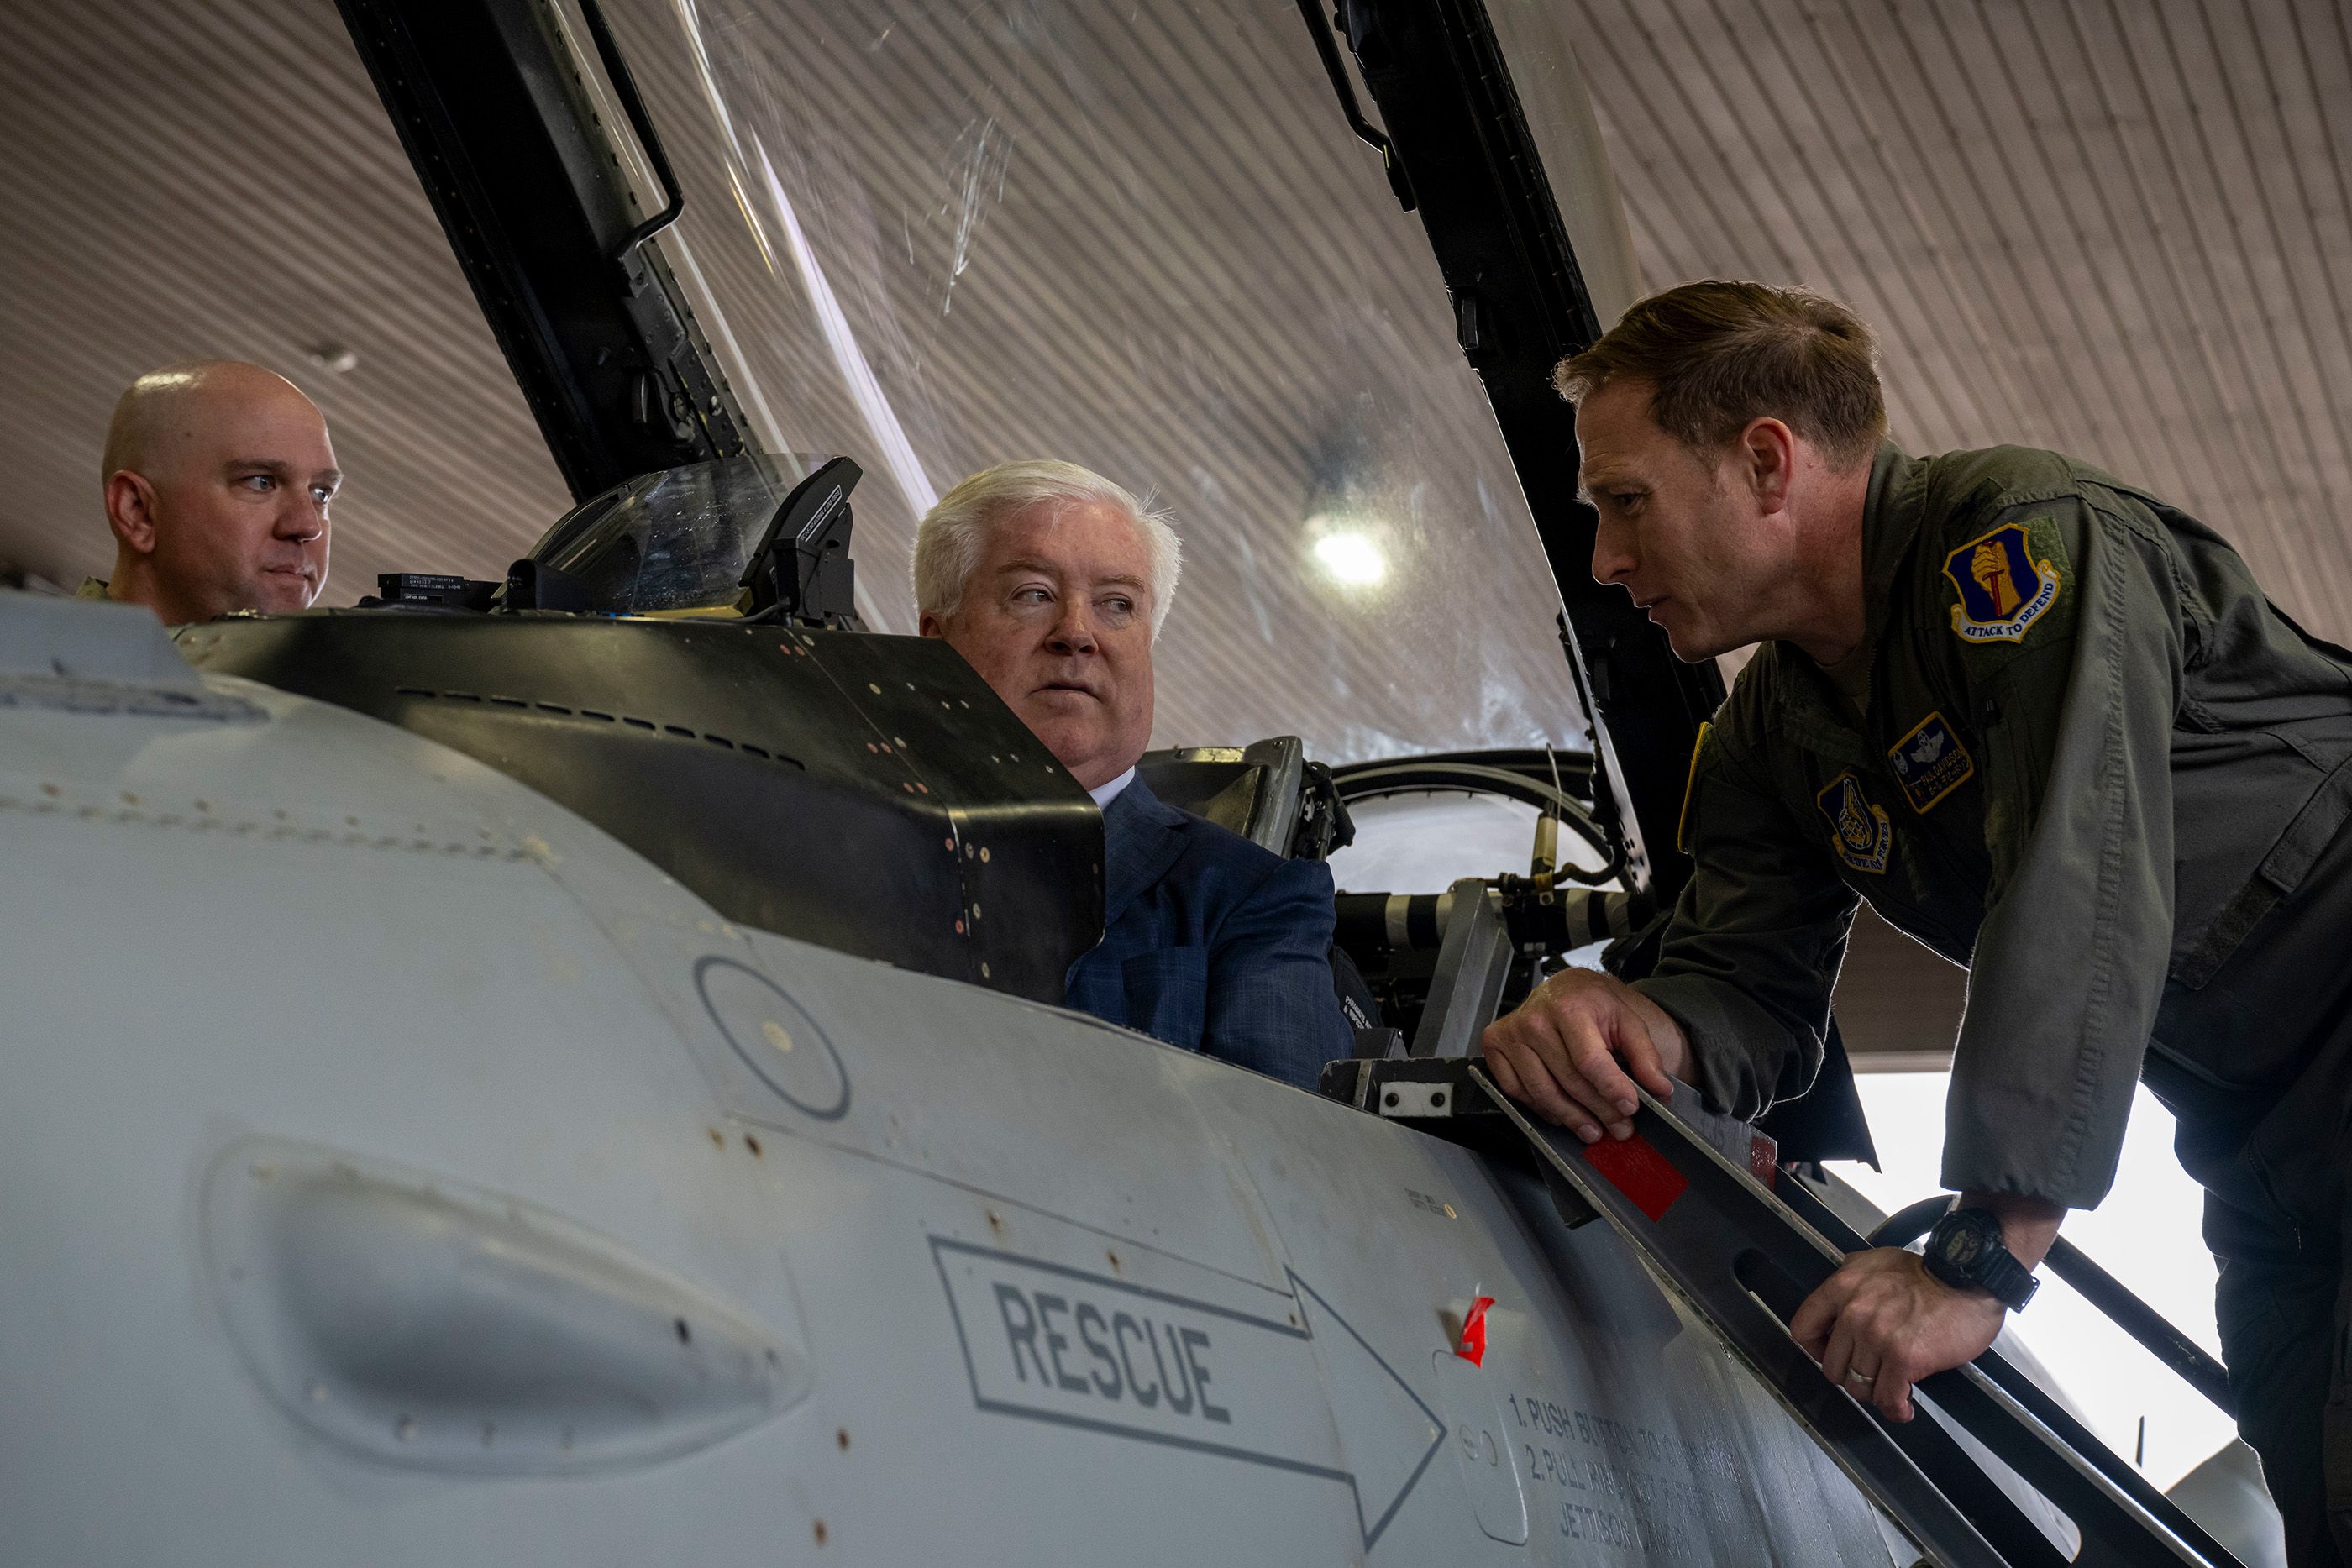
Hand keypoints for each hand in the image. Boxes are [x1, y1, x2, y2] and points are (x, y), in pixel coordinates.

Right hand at [1479, 968, 1687, 1142]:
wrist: (1565, 989)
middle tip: (1620, 1127)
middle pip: (1569, 1081)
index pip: (1589, 1061)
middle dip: (1599, 1110)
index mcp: (1569, 1006)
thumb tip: (1659, 1089)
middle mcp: (1535, 1019)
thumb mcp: (1627, 1020)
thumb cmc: (1594, 1004)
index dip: (1611, 1089)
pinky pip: (1518, 1091)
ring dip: (1572, 1118)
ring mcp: (1512, 1034)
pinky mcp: (1495, 1046)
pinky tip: (1562, 1112)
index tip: (1629, 1108)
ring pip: (1543, 1092)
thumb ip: (1645, 1055)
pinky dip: (1542, 1108)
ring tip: (1594, 1129)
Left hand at [1788, 1248, 2004, 1421]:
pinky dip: (1895, 1409)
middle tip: (1870, 1374)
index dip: (1816, 1349)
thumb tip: (1840, 1291)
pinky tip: (1903, 1407)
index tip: (1829, 1354)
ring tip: (1890, 1389)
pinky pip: (1888, 1398)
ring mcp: (1877, 1337)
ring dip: (1875, 1393)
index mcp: (1842, 1288)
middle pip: (1832, 1366)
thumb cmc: (1928, 1271)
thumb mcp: (1878, 1260)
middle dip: (1850, 1376)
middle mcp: (1854, 1313)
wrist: (1968, 1279)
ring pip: (1858, 1386)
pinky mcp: (1904, 1358)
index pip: (1804, 1329)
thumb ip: (1852, 1274)